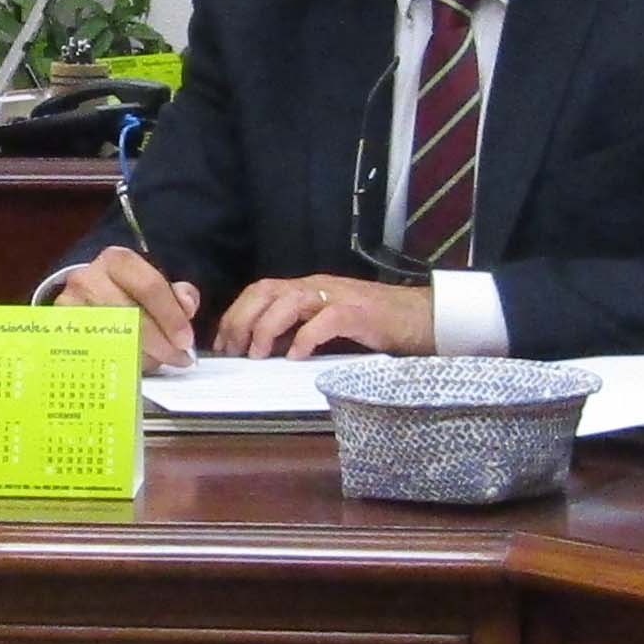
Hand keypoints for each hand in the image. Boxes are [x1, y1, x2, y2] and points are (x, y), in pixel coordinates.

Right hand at [53, 245, 200, 367]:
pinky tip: (130, 366)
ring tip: (155, 361)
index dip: (171, 317)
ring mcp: (69, 305)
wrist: (84, 296)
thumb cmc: (126, 293)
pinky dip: (116, 363)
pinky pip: (93, 353)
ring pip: (112, 339)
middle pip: (131, 316)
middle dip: (160, 343)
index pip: (149, 286)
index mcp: (118, 261)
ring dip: (140, 355)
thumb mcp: (154, 285)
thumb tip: (186, 305)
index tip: (186, 341)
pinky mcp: (59, 330)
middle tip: (177, 358)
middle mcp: (88, 278)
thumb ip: (178, 295)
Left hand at [213, 274, 435, 360]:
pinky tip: (295, 356)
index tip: (223, 342)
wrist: (420, 317)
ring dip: (266, 328)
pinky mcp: (357, 313)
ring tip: (258, 355)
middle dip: (242, 320)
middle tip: (234, 350)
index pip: (260, 291)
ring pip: (289, 301)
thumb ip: (299, 328)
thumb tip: (266, 348)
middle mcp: (317, 287)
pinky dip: (305, 338)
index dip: (236, 314)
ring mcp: (337, 297)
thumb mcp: (328, 322)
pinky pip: (324, 321)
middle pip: (266, 291)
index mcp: (308, 288)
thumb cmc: (375, 323)